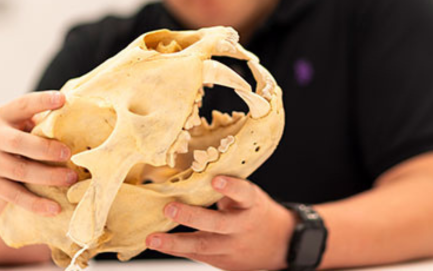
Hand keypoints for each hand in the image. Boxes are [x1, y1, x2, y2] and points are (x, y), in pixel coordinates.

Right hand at [0, 91, 77, 216]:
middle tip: (68, 153)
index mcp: (6, 115)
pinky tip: (55, 208)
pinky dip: (36, 204)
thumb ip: (52, 117)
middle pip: (17, 142)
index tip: (63, 100)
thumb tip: (90, 110)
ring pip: (18, 171)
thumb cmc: (28, 136)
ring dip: (47, 176)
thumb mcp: (33, 122)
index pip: (23, 105)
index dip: (41, 102)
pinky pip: (15, 196)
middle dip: (44, 148)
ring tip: (71, 179)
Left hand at [146, 176, 296, 270]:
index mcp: (252, 204)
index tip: (215, 180)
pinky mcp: (223, 261)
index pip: (243, 193)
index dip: (230, 187)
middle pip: (217, 224)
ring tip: (153, 238)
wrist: (280, 246)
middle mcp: (242, 226)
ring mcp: (232, 246)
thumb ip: (227, 189)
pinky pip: (197, 256)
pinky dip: (175, 250)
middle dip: (191, 217)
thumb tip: (194, 171)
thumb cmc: (257, 212)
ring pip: (203, 245)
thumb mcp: (250, 197)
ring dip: (175, 242)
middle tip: (170, 208)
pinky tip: (157, 244)